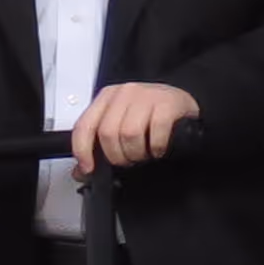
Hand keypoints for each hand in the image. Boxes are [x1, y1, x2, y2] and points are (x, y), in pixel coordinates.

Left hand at [71, 81, 197, 171]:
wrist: (182, 104)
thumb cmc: (150, 115)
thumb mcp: (121, 124)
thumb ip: (98, 144)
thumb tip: (81, 171)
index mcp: (106, 98)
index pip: (84, 126)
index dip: (82, 151)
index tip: (88, 168)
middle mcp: (124, 93)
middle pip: (107, 133)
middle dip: (116, 156)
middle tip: (127, 160)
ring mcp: (146, 95)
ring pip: (129, 134)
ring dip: (137, 153)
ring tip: (143, 154)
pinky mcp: (167, 102)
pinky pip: (156, 132)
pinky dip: (156, 147)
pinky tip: (157, 149)